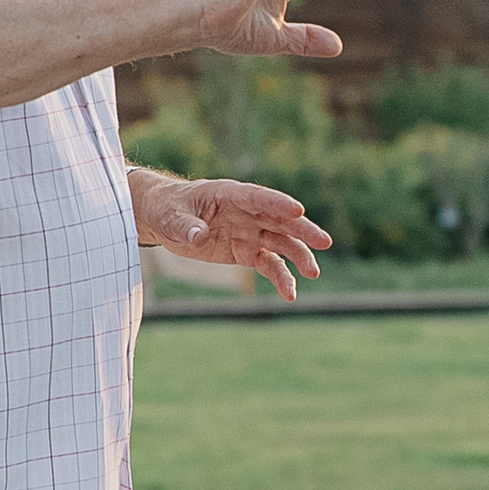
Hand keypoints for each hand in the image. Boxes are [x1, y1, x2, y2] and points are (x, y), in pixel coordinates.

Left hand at [131, 172, 331, 303]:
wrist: (164, 219)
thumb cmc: (167, 209)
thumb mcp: (170, 216)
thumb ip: (186, 226)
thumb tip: (199, 235)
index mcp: (230, 194)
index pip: (258, 197)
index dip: (278, 203)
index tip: (299, 210)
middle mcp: (246, 212)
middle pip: (280, 219)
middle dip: (302, 230)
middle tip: (324, 242)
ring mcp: (250, 232)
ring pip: (281, 243)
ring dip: (299, 256)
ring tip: (312, 273)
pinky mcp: (247, 252)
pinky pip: (269, 264)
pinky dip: (281, 278)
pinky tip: (290, 294)